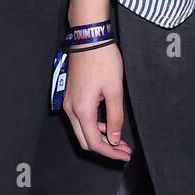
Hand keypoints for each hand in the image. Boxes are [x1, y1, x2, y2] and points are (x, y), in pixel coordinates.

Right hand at [63, 42, 132, 161]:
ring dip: (100, 137)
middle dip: (105, 148)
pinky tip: (108, 124)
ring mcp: (69, 102)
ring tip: (119, 139)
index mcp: (82, 110)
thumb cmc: (103, 60)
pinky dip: (94, 125)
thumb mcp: (114, 90)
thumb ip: (115, 117)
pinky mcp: (71, 96)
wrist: (89, 39)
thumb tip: (114, 139)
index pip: (94, 142)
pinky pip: (81, 118)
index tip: (124, 155)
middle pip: (86, 140)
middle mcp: (71, 109)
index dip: (111, 152)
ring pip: (82, 130)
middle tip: (123, 150)